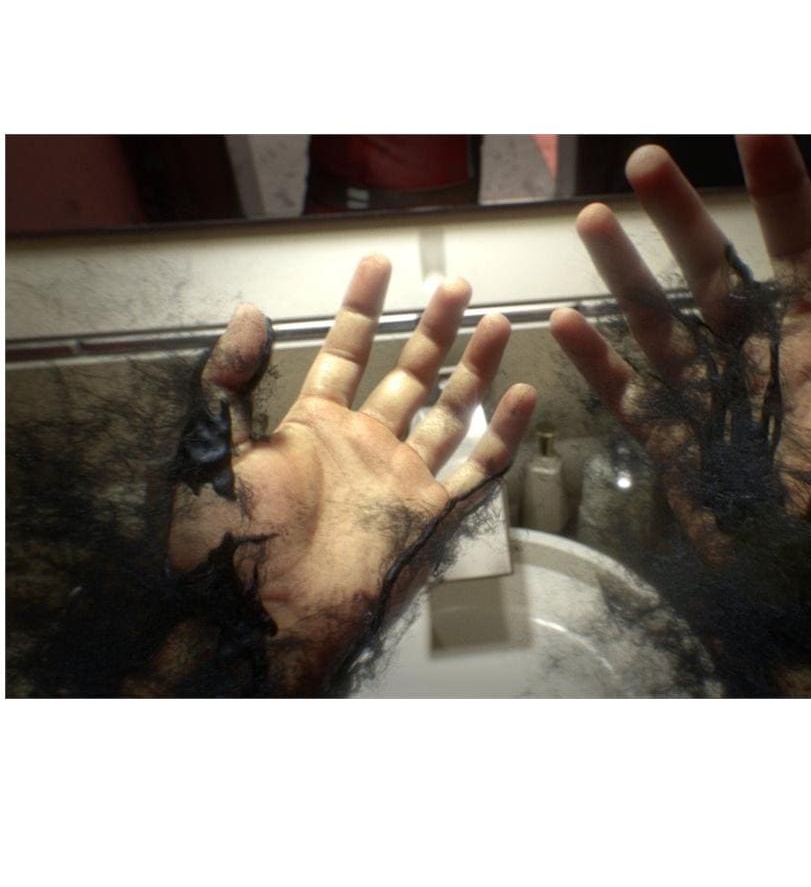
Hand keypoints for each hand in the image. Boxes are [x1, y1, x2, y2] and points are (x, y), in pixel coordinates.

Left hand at [165, 256, 535, 691]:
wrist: (260, 622)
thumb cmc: (227, 542)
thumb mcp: (212, 452)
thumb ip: (228, 382)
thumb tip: (248, 312)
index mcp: (314, 425)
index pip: (346, 351)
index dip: (362, 307)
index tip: (379, 264)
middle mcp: (364, 444)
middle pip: (409, 373)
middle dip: (433, 329)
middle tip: (455, 286)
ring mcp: (400, 477)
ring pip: (448, 411)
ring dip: (473, 369)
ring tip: (496, 324)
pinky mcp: (427, 514)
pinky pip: (474, 469)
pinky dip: (501, 435)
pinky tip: (522, 397)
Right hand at [551, 136, 810, 539]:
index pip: (800, 249)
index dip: (779, 190)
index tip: (755, 128)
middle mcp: (765, 366)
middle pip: (714, 276)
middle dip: (681, 218)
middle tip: (646, 162)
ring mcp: (719, 410)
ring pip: (663, 328)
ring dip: (627, 275)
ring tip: (596, 220)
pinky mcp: (684, 460)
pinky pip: (635, 404)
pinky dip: (600, 368)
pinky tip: (566, 325)